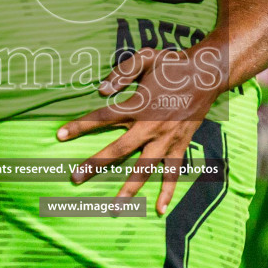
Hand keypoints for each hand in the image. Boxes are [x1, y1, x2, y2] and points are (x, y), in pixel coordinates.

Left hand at [56, 46, 225, 213]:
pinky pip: (172, 172)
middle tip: (75, 178)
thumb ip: (122, 72)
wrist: (207, 74)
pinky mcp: (180, 145)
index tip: (60, 135)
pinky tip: (158, 209)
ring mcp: (166, 139)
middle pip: (118, 149)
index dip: (80, 126)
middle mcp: (150, 125)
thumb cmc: (173, 64)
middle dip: (95, 164)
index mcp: (138, 104)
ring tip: (115, 206)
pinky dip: (167, 191)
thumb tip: (100, 91)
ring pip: (145, 168)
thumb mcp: (146, 57)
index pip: (102, 117)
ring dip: (129, 187)